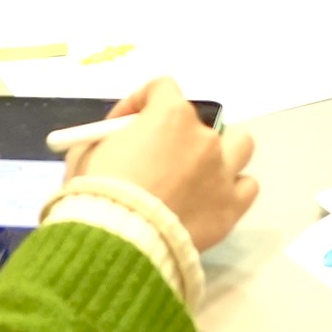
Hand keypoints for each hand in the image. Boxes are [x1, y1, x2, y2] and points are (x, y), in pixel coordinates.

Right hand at [64, 77, 259, 251]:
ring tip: (197, 174)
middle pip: (199, 121)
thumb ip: (102, 141)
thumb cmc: (98, 194)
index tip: (122, 125)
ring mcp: (222, 171)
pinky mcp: (231, 207)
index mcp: (170, 116)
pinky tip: (210, 201)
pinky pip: (246, 187)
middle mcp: (203, 137)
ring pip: (239, 146)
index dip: (139, 103)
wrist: (118, 243)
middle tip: (158, 156)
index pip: (163, 89)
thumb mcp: (85, 155)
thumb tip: (107, 143)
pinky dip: (231, 191)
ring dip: (221, 154)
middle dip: (178, 134)